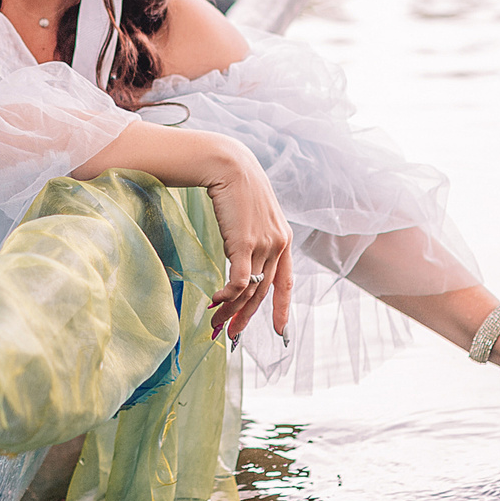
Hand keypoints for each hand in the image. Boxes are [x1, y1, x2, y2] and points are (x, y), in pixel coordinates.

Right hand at [201, 139, 292, 341]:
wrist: (229, 165)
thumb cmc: (235, 187)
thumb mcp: (252, 214)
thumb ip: (252, 237)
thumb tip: (238, 258)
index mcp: (284, 239)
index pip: (286, 283)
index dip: (282, 309)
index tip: (279, 331)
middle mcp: (278, 244)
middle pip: (263, 292)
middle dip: (246, 317)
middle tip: (231, 336)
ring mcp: (264, 245)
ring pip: (250, 291)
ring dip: (231, 311)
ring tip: (214, 323)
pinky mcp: (246, 244)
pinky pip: (239, 281)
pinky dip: (226, 296)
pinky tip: (213, 301)